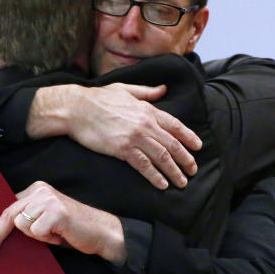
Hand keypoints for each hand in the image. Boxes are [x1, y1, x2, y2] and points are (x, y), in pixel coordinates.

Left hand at [0, 181, 125, 263]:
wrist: (100, 233)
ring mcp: (49, 199)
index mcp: (37, 190)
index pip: (8, 206)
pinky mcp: (56, 211)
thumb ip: (28, 218)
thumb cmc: (72, 230)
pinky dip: (47, 238)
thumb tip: (1, 231)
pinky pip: (36, 231)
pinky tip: (60, 234)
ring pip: (21, 224)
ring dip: (36, 236)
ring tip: (54, 234)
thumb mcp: (45, 220)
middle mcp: (41, 191)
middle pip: (9, 213)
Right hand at [26, 83, 201, 189]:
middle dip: (186, 159)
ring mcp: (135, 137)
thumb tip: (164, 89)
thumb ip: (147, 92)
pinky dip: (155, 176)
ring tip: (182, 182)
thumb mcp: (126, 89)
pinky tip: (162, 184)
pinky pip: (144, 166)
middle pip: (172, 144)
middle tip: (194, 170)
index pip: (175, 125)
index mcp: (148, 110)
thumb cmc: (99, 98)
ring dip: (174, 171)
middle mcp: (146, 124)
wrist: (77, 108)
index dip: (189, 137)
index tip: (198, 147)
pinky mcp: (122, 150)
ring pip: (162, 157)